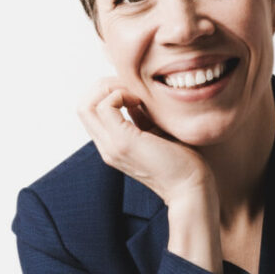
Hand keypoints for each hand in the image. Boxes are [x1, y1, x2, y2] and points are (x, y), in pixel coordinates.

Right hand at [77, 77, 213, 205]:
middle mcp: (107, 147)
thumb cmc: (184, 160)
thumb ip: (141, 116)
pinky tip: (141, 101)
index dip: (107, 92)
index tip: (135, 91)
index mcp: (113, 145)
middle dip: (105, 86)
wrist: (191, 188)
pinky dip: (120, 94)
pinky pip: (104, 106)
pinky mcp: (123, 143)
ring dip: (110, 88)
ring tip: (136, 94)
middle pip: (82, 106)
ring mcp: (112, 146)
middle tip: (133, 87)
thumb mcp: (156, 131)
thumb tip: (137, 93)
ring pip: (85, 105)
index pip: (90, 110)